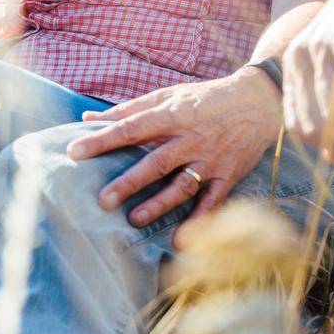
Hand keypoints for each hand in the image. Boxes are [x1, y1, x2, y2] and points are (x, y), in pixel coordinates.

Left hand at [66, 67, 282, 234]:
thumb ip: (130, 109)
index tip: (75, 151)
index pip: (132, 127)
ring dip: (158, 204)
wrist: (259, 101)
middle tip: (103, 200)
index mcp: (173, 114)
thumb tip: (89, 117)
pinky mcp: (228, 175)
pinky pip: (213, 201)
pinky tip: (182, 238)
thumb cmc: (206, 98)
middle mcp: (191, 138)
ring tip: (134, 219)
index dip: (103, 139)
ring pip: (182, 185)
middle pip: (156, 162)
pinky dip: (199, 220)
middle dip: (129, 182)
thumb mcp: (170, 95)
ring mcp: (211, 159)